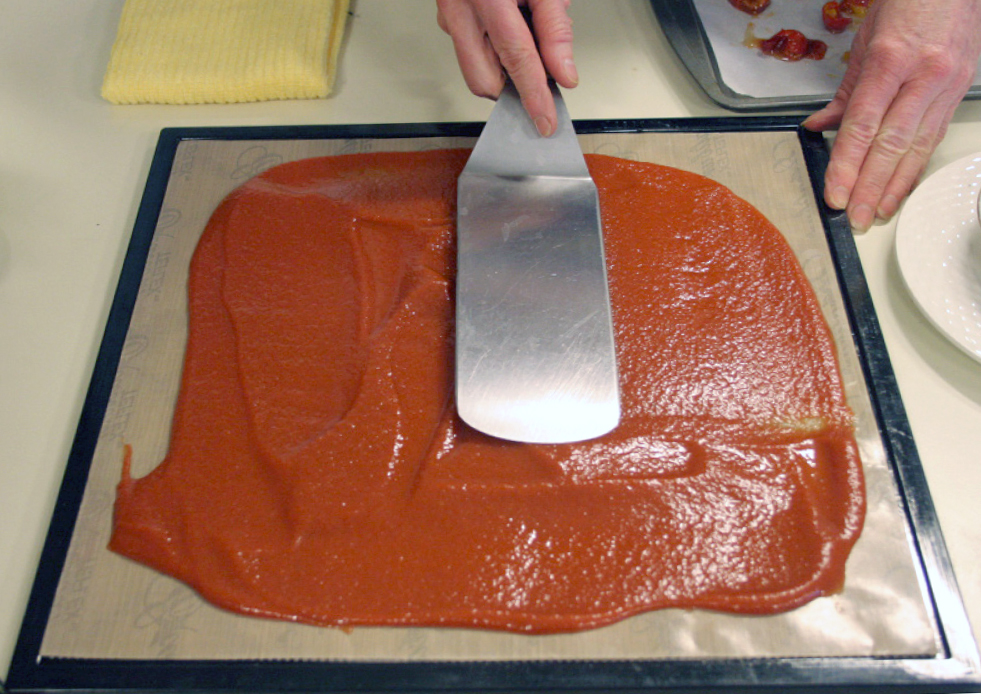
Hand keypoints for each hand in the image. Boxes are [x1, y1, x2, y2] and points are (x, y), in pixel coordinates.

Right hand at [436, 0, 577, 135]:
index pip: (515, 59)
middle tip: (538, 80)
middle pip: (484, 79)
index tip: (544, 120)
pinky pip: (470, 49)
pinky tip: (509, 29)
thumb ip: (555, 28)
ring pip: (475, 68)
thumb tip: (563, 73)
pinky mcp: (446, 17)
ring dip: (503, 68)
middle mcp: (459, 9)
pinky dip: (493, 51)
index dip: (533, 95)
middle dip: (511, 89)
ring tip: (524, 37)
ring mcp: (447, 15)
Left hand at [803, 0, 980, 231]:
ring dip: (895, 185)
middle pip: (890, 144)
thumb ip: (844, 92)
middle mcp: (923, 76)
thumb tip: (818, 127)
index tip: (835, 193)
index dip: (847, 165)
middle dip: (870, 186)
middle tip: (854, 216)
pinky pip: (934, 137)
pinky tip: (903, 188)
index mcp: (890, 60)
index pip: (863, 126)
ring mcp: (946, 85)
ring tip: (877, 212)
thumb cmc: (908, 4)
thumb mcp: (864, 41)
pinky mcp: (960, 91)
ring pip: (917, 147)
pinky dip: (916, 166)